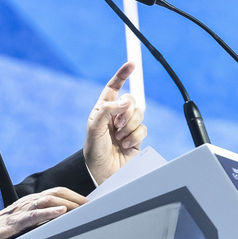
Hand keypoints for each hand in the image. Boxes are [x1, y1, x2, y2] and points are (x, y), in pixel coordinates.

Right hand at [0, 187, 85, 238]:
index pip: (58, 192)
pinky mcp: (17, 221)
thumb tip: (64, 216)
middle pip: (57, 192)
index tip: (90, 202)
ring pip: (48, 199)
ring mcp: (23, 209)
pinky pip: (34, 214)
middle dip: (75, 197)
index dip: (75, 195)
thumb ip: (43, 215)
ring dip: (67, 203)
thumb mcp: (28, 218)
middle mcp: (30, 200)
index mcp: (33, 200)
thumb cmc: (7, 226)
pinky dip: (48, 212)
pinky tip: (60, 212)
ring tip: (80, 208)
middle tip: (90, 205)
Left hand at [82, 61, 146, 183]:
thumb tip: (125, 101)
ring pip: (138, 113)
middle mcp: (116, 116)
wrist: (103, 174)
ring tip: (119, 138)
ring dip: (129, 126)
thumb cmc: (94, 152)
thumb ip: (107, 111)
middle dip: (126, 111)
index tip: (131, 64)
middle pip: (131, 100)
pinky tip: (125, 146)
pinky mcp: (137, 138)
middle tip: (117, 124)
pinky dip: (134, 137)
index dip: (122, 75)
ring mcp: (127, 127)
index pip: (113, 87)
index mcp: (103, 110)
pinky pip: (143, 128)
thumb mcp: (94, 129)